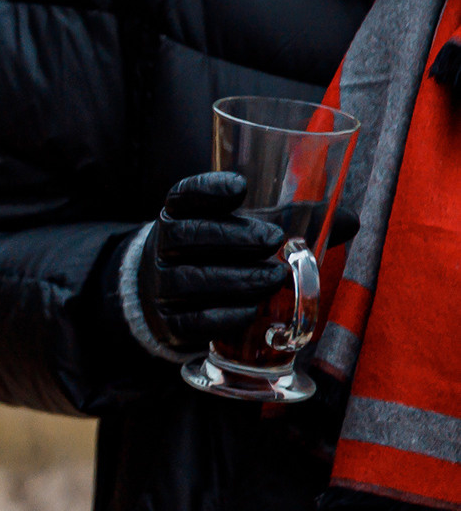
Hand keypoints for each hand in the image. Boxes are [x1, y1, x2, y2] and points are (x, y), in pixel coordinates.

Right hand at [136, 172, 290, 347]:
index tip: (241, 187)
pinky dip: (222, 317)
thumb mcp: (244, 229)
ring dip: (234, 279)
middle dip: (231, 237)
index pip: (183, 196)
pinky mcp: (170, 323)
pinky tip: (251, 312)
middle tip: (272, 240)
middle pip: (186, 236)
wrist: (173, 295)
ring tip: (274, 279)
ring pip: (189, 281)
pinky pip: (191, 321)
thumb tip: (348, 219)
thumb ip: (290, 221)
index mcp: (179, 215)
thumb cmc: (220, 254)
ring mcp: (162, 286)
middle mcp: (163, 247)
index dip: (207, 190)